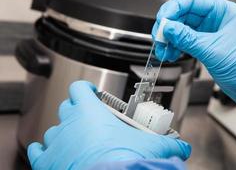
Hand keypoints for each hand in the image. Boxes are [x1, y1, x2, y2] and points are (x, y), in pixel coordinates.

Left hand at [27, 81, 190, 169]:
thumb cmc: (123, 159)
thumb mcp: (152, 145)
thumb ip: (170, 143)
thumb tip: (183, 147)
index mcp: (90, 111)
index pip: (80, 88)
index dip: (86, 88)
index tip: (93, 92)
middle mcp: (70, 123)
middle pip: (67, 107)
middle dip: (77, 110)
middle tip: (91, 120)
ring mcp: (57, 142)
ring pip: (54, 129)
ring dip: (63, 132)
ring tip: (77, 140)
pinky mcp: (47, 162)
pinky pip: (38, 151)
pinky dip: (43, 151)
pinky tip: (51, 152)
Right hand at [152, 0, 235, 121]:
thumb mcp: (213, 50)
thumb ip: (187, 38)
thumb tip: (167, 28)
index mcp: (222, 11)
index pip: (190, 1)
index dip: (172, 9)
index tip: (161, 22)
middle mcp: (214, 19)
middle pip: (182, 15)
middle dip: (168, 27)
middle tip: (159, 39)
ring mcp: (208, 33)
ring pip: (180, 29)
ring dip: (169, 39)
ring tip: (163, 51)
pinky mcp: (204, 46)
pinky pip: (184, 42)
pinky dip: (174, 47)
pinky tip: (171, 54)